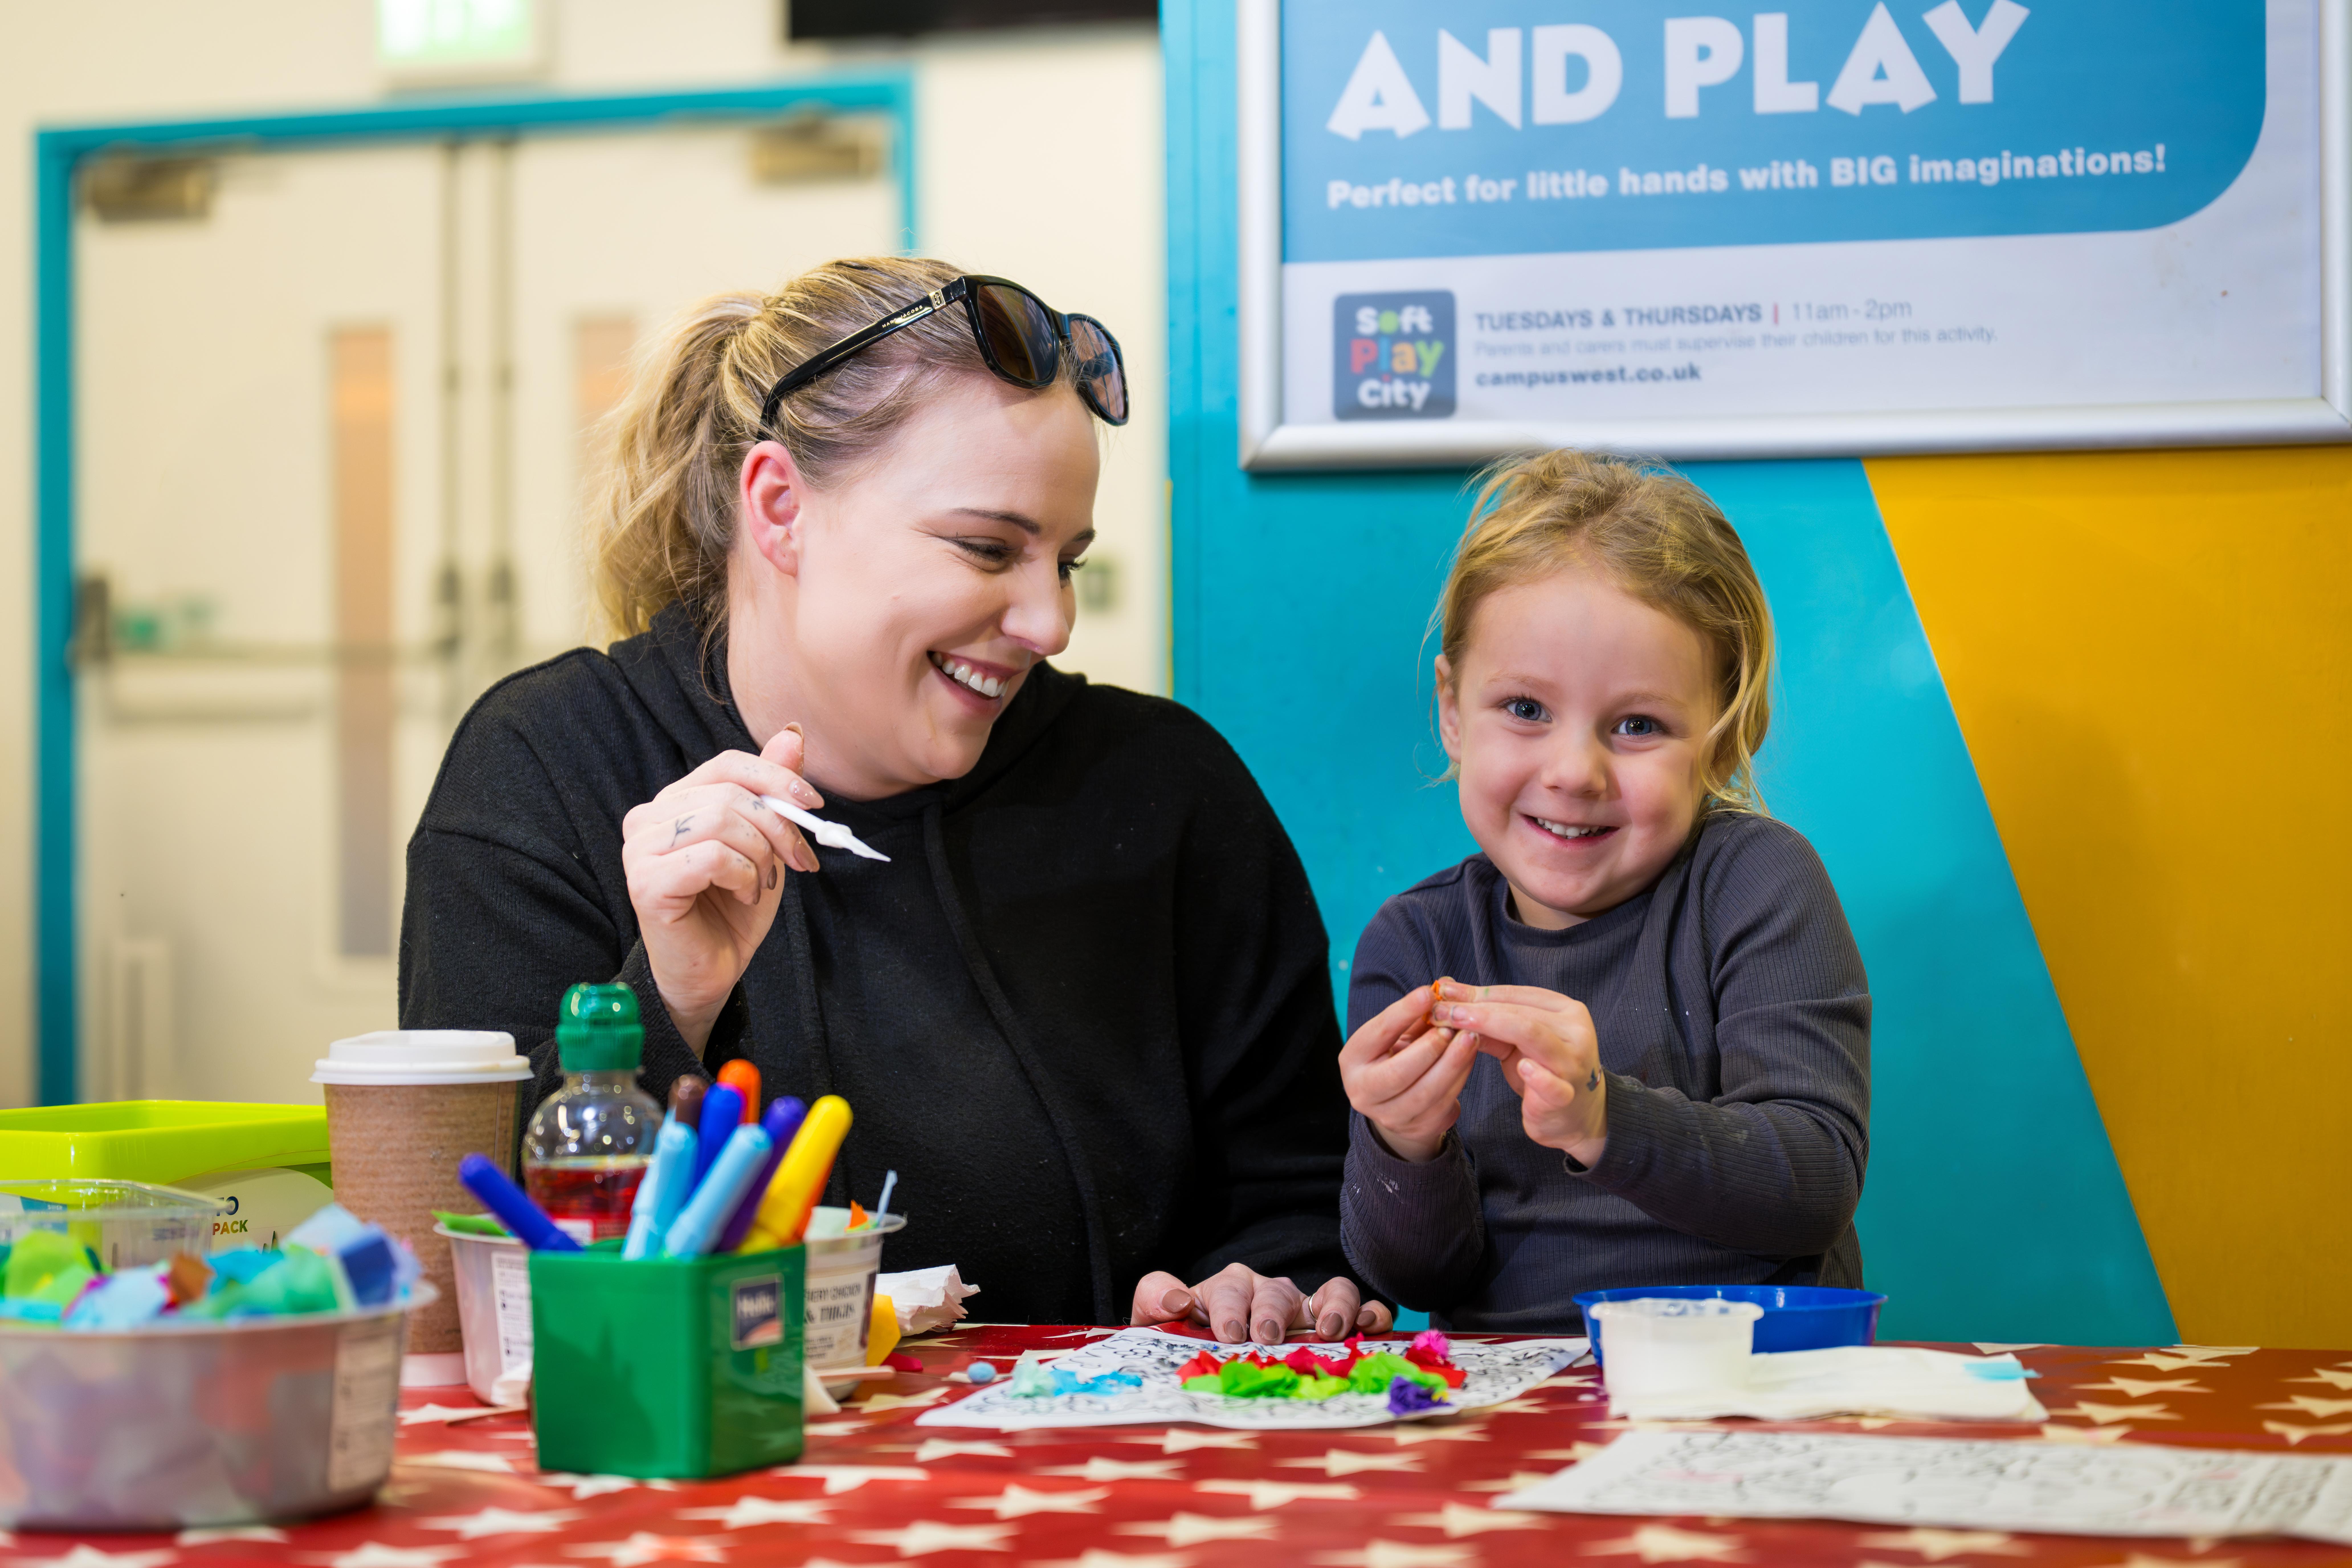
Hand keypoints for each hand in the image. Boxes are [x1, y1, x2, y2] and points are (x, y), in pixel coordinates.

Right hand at [622, 726, 822, 1052]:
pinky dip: (743, 876)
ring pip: (722, 821)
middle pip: (730, 794)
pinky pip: (711, 857)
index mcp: (675, 801)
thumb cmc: (732, 908)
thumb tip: (792, 732)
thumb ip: (772, 789)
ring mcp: (640, 849)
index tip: (814, 805)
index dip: (776, 777)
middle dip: (778, 828)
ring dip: (760, 856)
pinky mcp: (645, 883)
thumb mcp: (765, 843)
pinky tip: (744, 895)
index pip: (728, 764)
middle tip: (797, 861)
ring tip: (761, 883)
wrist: (711, 971)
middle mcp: (648, 818)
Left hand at [1129, 1263, 1395, 1343]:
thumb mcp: (1157, 1322)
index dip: (1229, 1307)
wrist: (1206, 1357)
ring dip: (1334, 1305)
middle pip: (1276, 1291)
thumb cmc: (1187, 1340)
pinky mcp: (1333, 1325)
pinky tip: (1369, 1327)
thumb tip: (1177, 1300)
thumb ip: (1155, 1299)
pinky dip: (1369, 1312)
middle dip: (1272, 1311)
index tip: (1228, 1333)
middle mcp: (1269, 1294)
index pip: (1229, 1288)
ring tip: (1330, 1330)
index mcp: (1228, 1291)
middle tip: (1266, 1337)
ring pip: (1328, 1291)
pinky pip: (1359, 1309)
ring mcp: (1304, 1309)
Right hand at [1338, 982, 1480, 1162]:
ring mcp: (1389, 1116)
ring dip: (1452, 1064)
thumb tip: (1445, 983)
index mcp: (1353, 1059)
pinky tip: (1471, 1059)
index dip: (1403, 1012)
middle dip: (1430, 1047)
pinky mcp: (1417, 1128)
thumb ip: (1418, 1013)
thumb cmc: (1397, 1056)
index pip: (1378, 1033)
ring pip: (1424, 1093)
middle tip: (1454, 1026)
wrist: (1397, 1103)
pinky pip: (1443, 1104)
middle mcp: (1363, 1091)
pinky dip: (1460, 1079)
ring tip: (1471, 1039)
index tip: (1428, 993)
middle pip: (1398, 1072)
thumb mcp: (1399, 1034)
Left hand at [1429, 982, 1608, 1165]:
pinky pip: (1552, 1083)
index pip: (1517, 995)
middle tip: (1439, 1009)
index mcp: (1565, 1010)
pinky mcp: (1567, 1094)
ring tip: (1457, 1024)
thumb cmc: (1540, 1068)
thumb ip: (1488, 1020)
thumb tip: (1448, 992)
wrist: (1572, 1113)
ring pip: (1533, 1035)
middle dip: (1476, 1009)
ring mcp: (1574, 1063)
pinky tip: (1521, 1067)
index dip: (1478, 992)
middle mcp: (1575, 1031)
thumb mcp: (1514, 1042)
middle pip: (1520, 1012)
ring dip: (1491, 1026)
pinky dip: (1537, 1075)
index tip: (1443, 991)